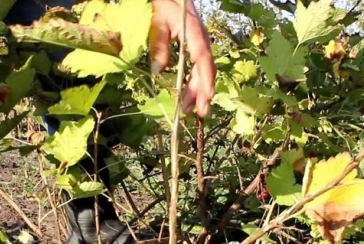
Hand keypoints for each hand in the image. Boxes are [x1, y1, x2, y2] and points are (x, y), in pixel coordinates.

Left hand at [150, 0, 215, 117]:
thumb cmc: (164, 3)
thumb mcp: (158, 21)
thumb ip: (159, 44)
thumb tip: (158, 72)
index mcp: (195, 33)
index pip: (203, 59)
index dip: (205, 79)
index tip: (205, 96)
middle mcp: (202, 40)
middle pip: (205, 69)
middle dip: (203, 92)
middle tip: (199, 113)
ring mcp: (200, 44)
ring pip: (202, 71)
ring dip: (196, 91)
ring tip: (188, 109)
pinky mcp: (196, 47)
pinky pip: (198, 68)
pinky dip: (193, 83)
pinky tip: (187, 96)